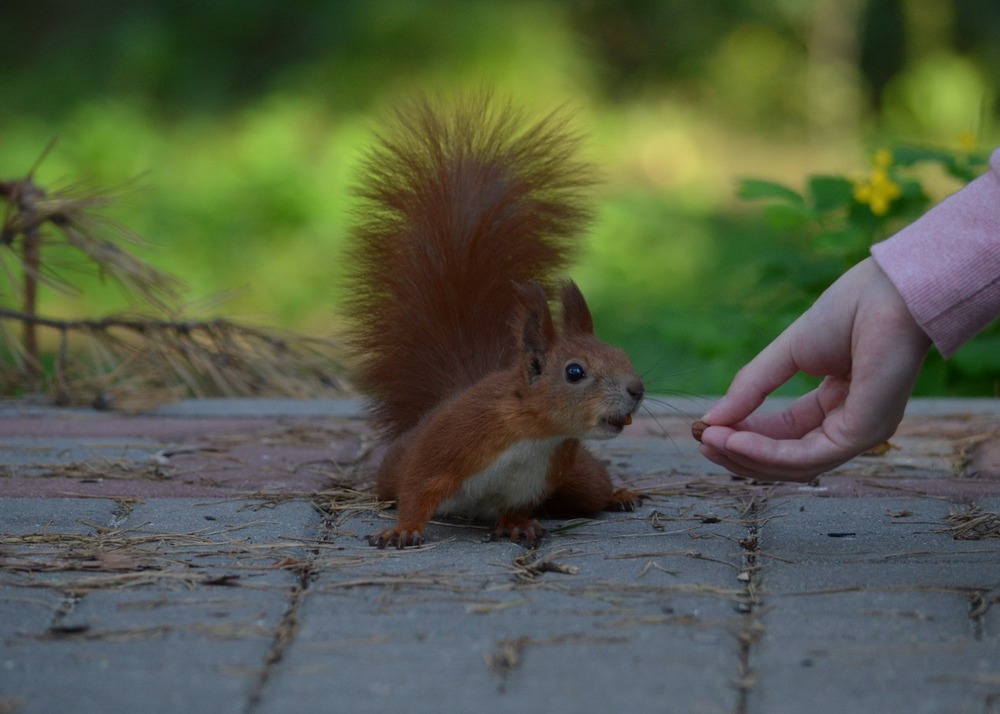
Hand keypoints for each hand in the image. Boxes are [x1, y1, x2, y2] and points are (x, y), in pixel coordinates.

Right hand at [697, 257, 931, 481]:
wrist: (888, 292)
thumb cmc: (849, 312)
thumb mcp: (786, 354)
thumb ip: (751, 387)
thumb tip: (711, 419)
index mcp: (835, 403)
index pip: (783, 434)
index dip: (742, 435)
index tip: (705, 429)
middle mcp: (849, 425)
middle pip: (786, 458)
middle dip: (740, 453)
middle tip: (701, 443)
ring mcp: (859, 433)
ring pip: (795, 465)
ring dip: (747, 457)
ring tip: (711, 440)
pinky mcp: (863, 433)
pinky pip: (807, 456)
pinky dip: (766, 452)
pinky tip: (735, 440)